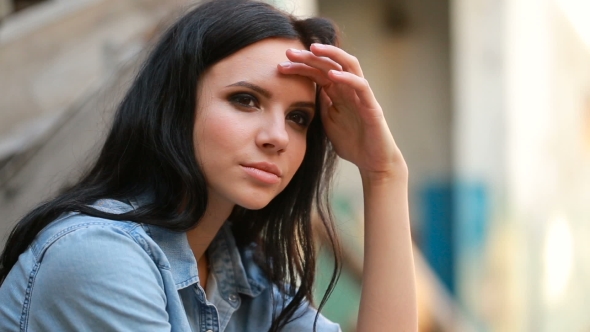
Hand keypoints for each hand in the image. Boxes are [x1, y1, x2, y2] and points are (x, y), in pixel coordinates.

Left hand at [277, 43, 405, 180]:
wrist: (373, 162)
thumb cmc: (352, 143)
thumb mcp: (328, 122)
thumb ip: (320, 106)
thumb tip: (304, 93)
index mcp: (338, 93)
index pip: (317, 73)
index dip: (300, 67)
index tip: (279, 66)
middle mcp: (350, 89)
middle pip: (330, 64)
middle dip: (309, 56)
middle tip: (288, 52)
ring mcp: (362, 96)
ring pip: (349, 65)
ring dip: (332, 55)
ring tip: (314, 49)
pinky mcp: (372, 107)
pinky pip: (361, 86)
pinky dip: (348, 79)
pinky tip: (333, 76)